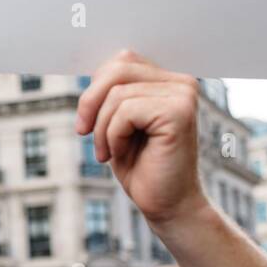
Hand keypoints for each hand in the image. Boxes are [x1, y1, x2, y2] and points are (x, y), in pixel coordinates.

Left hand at [74, 50, 204, 224]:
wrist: (167, 206)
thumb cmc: (142, 167)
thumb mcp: (118, 123)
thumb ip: (113, 92)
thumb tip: (92, 70)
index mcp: (169, 81)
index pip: (122, 60)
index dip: (96, 88)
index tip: (87, 120)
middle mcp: (182, 83)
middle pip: (117, 69)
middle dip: (90, 102)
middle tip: (83, 132)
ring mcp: (183, 96)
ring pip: (116, 93)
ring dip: (101, 128)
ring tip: (108, 152)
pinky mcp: (178, 112)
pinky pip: (125, 111)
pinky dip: (112, 136)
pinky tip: (121, 154)